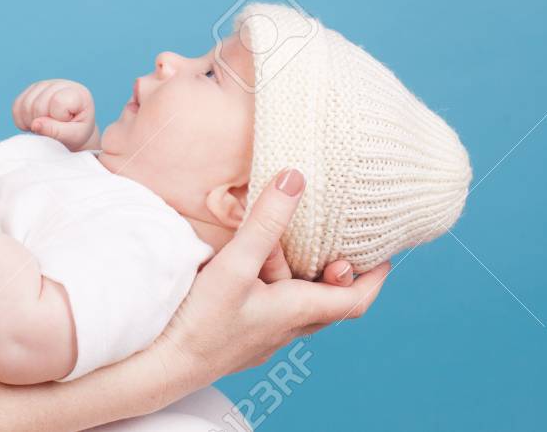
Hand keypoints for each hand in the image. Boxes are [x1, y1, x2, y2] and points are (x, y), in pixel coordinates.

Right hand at [11, 79, 97, 150]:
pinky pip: (16, 105)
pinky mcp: (31, 90)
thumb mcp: (75, 136)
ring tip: (45, 127)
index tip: (67, 124)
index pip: (57, 102)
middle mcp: (60, 84)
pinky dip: (21, 120)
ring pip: (25, 105)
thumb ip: (57, 131)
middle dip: (42, 123)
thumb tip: (35, 124)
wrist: (74, 129)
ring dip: (31, 122)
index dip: (57, 119)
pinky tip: (34, 124)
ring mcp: (44, 85)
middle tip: (53, 129)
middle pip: (38, 105)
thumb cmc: (77, 132)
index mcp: (77, 93)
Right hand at [147, 169, 390, 400]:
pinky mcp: (239, 337)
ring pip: (296, 306)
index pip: (353, 300)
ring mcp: (262, 337)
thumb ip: (265, 222)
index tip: (384, 255)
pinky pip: (269, 310)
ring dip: (297, 277)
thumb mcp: (236, 264)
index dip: (373, 278)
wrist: (162, 367)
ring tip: (283, 246)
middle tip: (330, 241)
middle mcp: (285, 329)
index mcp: (296, 312)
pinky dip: (272, 287)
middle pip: (326, 302)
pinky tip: (249, 272)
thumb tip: (296, 179)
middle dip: (332, 271)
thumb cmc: (201, 322)